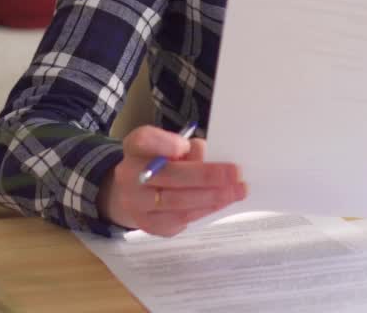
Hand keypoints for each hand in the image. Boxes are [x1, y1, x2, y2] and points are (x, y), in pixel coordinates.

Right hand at [98, 125, 245, 236]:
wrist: (135, 193)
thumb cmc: (162, 163)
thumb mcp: (173, 147)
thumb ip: (189, 150)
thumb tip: (213, 160)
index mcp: (136, 147)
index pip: (143, 141)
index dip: (163, 143)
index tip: (186, 145)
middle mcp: (129, 174)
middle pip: (168, 175)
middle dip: (206, 175)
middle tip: (235, 173)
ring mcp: (136, 203)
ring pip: (177, 201)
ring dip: (212, 196)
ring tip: (237, 190)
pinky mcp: (149, 224)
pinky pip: (180, 219)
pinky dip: (205, 209)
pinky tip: (222, 202)